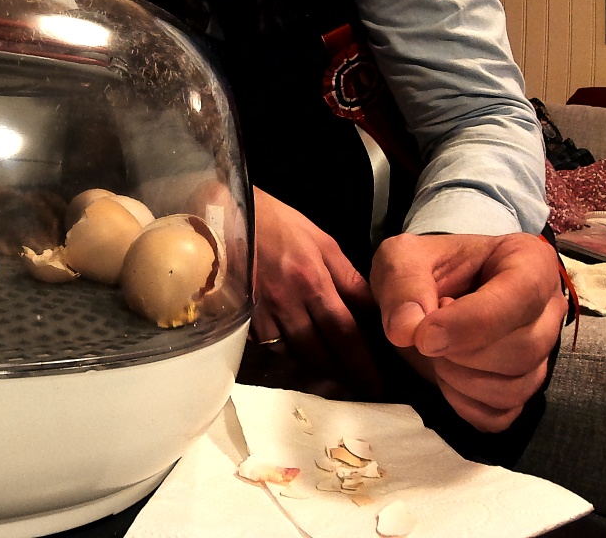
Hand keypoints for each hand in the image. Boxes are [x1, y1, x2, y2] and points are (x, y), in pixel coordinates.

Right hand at [250, 187, 378, 390]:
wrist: (228, 215)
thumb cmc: (280, 225)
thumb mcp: (323, 242)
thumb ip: (348, 277)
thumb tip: (374, 309)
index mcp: (312, 280)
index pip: (344, 330)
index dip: (361, 361)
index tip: (377, 382)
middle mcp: (287, 301)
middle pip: (318, 351)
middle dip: (341, 374)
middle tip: (360, 389)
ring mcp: (261, 311)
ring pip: (292, 354)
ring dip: (316, 370)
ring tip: (335, 381)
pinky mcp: (242, 316)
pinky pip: (269, 346)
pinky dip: (287, 357)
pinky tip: (299, 361)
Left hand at [370, 233, 566, 431]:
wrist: (426, 291)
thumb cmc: (424, 267)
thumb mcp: (401, 258)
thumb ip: (402, 285)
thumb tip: (407, 331)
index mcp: (529, 261)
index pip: (520, 297)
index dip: (470, 324)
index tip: (425, 335)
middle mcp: (548, 308)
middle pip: (522, 350)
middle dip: (460, 353)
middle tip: (427, 334)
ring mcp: (542, 352)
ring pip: (516, 388)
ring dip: (459, 379)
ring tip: (436, 350)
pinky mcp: (523, 387)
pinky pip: (502, 414)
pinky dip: (464, 403)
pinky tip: (445, 377)